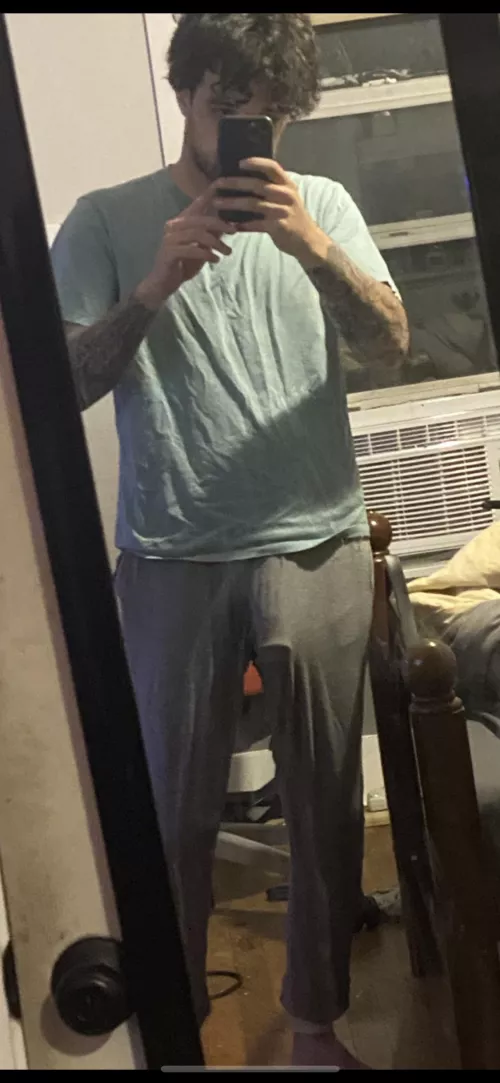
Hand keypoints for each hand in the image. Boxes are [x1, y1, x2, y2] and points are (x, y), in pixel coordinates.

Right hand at [136, 187, 235, 309]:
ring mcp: (170, 239)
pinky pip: (191, 250)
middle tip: (234, 231)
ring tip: (227, 252)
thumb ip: (213, 236)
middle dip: (220, 224)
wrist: (164, 283)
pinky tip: (215, 260)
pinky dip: (206, 254)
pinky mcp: (169, 252)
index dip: (209, 194)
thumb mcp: (202, 248)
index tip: (222, 184)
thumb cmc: (184, 263)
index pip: (197, 204)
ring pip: (197, 234)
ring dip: (216, 243)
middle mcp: (174, 226)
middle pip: (200, 219)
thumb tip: (231, 226)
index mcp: (182, 221)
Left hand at [214, 159, 329, 267]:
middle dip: (234, 184)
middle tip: (217, 184)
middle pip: (256, 185)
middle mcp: (286, 195)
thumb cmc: (292, 216)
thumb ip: (272, 187)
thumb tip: (245, 178)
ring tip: (216, 204)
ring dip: (232, 204)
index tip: (239, 163)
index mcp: (287, 184)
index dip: (256, 163)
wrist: (307, 240)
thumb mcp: (287, 197)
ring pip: (253, 204)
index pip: (272, 167)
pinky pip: (256, 224)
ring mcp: (282, 211)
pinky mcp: (278, 227)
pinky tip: (232, 225)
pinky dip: (243, 225)